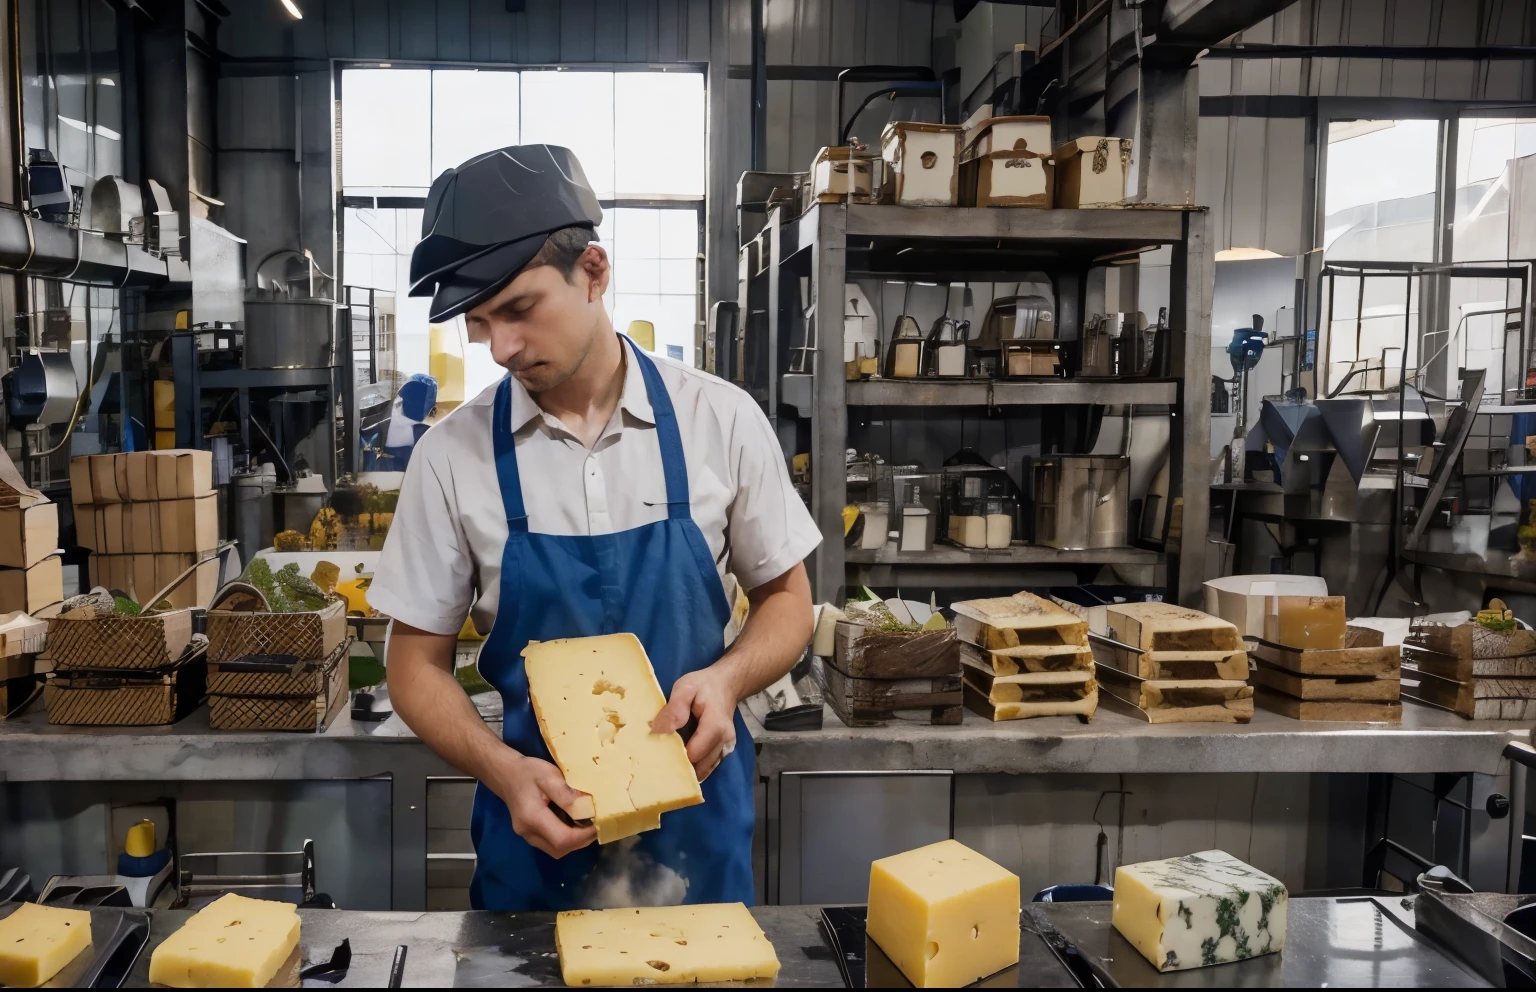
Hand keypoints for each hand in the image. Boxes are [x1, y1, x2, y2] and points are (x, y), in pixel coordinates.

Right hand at [485, 752, 596, 857]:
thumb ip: (567, 794)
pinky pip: (552, 844)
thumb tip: (587, 808)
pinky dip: (567, 839)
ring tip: (587, 825)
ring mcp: (527, 836)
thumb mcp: (549, 776)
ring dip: (575, 842)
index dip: (583, 836)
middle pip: (559, 849)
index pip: (562, 839)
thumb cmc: (528, 772)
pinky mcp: (530, 835)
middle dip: (581, 841)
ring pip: (556, 850)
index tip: (598, 824)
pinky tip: (574, 825)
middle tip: (596, 825)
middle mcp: (528, 832)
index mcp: (532, 817)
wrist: (506, 774)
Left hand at [651, 667, 738, 781]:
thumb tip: (660, 732)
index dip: (674, 756)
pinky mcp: (724, 752)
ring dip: (687, 769)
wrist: (726, 685)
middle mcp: (724, 742)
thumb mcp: (684, 688)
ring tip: (668, 761)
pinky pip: (707, 767)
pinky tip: (681, 760)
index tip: (658, 751)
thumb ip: (673, 710)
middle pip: (698, 767)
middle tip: (659, 760)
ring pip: (703, 770)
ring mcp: (726, 749)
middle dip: (679, 766)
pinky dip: (694, 767)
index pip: (693, 755)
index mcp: (715, 727)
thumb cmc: (703, 686)